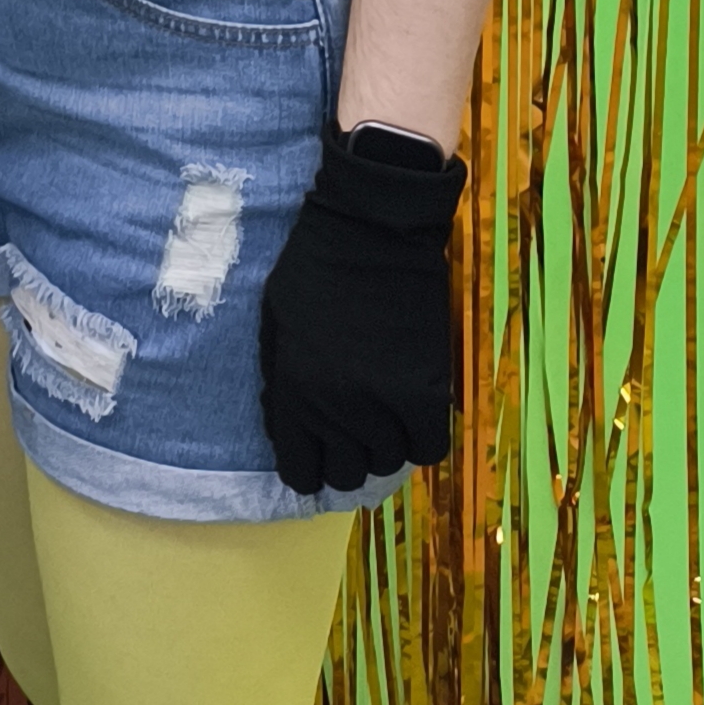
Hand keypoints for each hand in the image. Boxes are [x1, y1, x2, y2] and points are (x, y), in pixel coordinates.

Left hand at [258, 124, 466, 496]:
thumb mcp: (275, 326)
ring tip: (384, 416)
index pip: (299, 473)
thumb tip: (291, 428)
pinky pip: (428, 449)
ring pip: (387, 463)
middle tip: (354, 432)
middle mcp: (335, 411)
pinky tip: (413, 416)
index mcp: (293, 394)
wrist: (371, 230)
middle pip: (345, 474)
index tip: (319, 451)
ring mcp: (383, 405)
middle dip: (346, 459)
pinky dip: (421, 439)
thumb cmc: (313, 269)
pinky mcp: (426, 392)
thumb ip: (281, 383)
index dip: (308, 466)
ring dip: (384, 446)